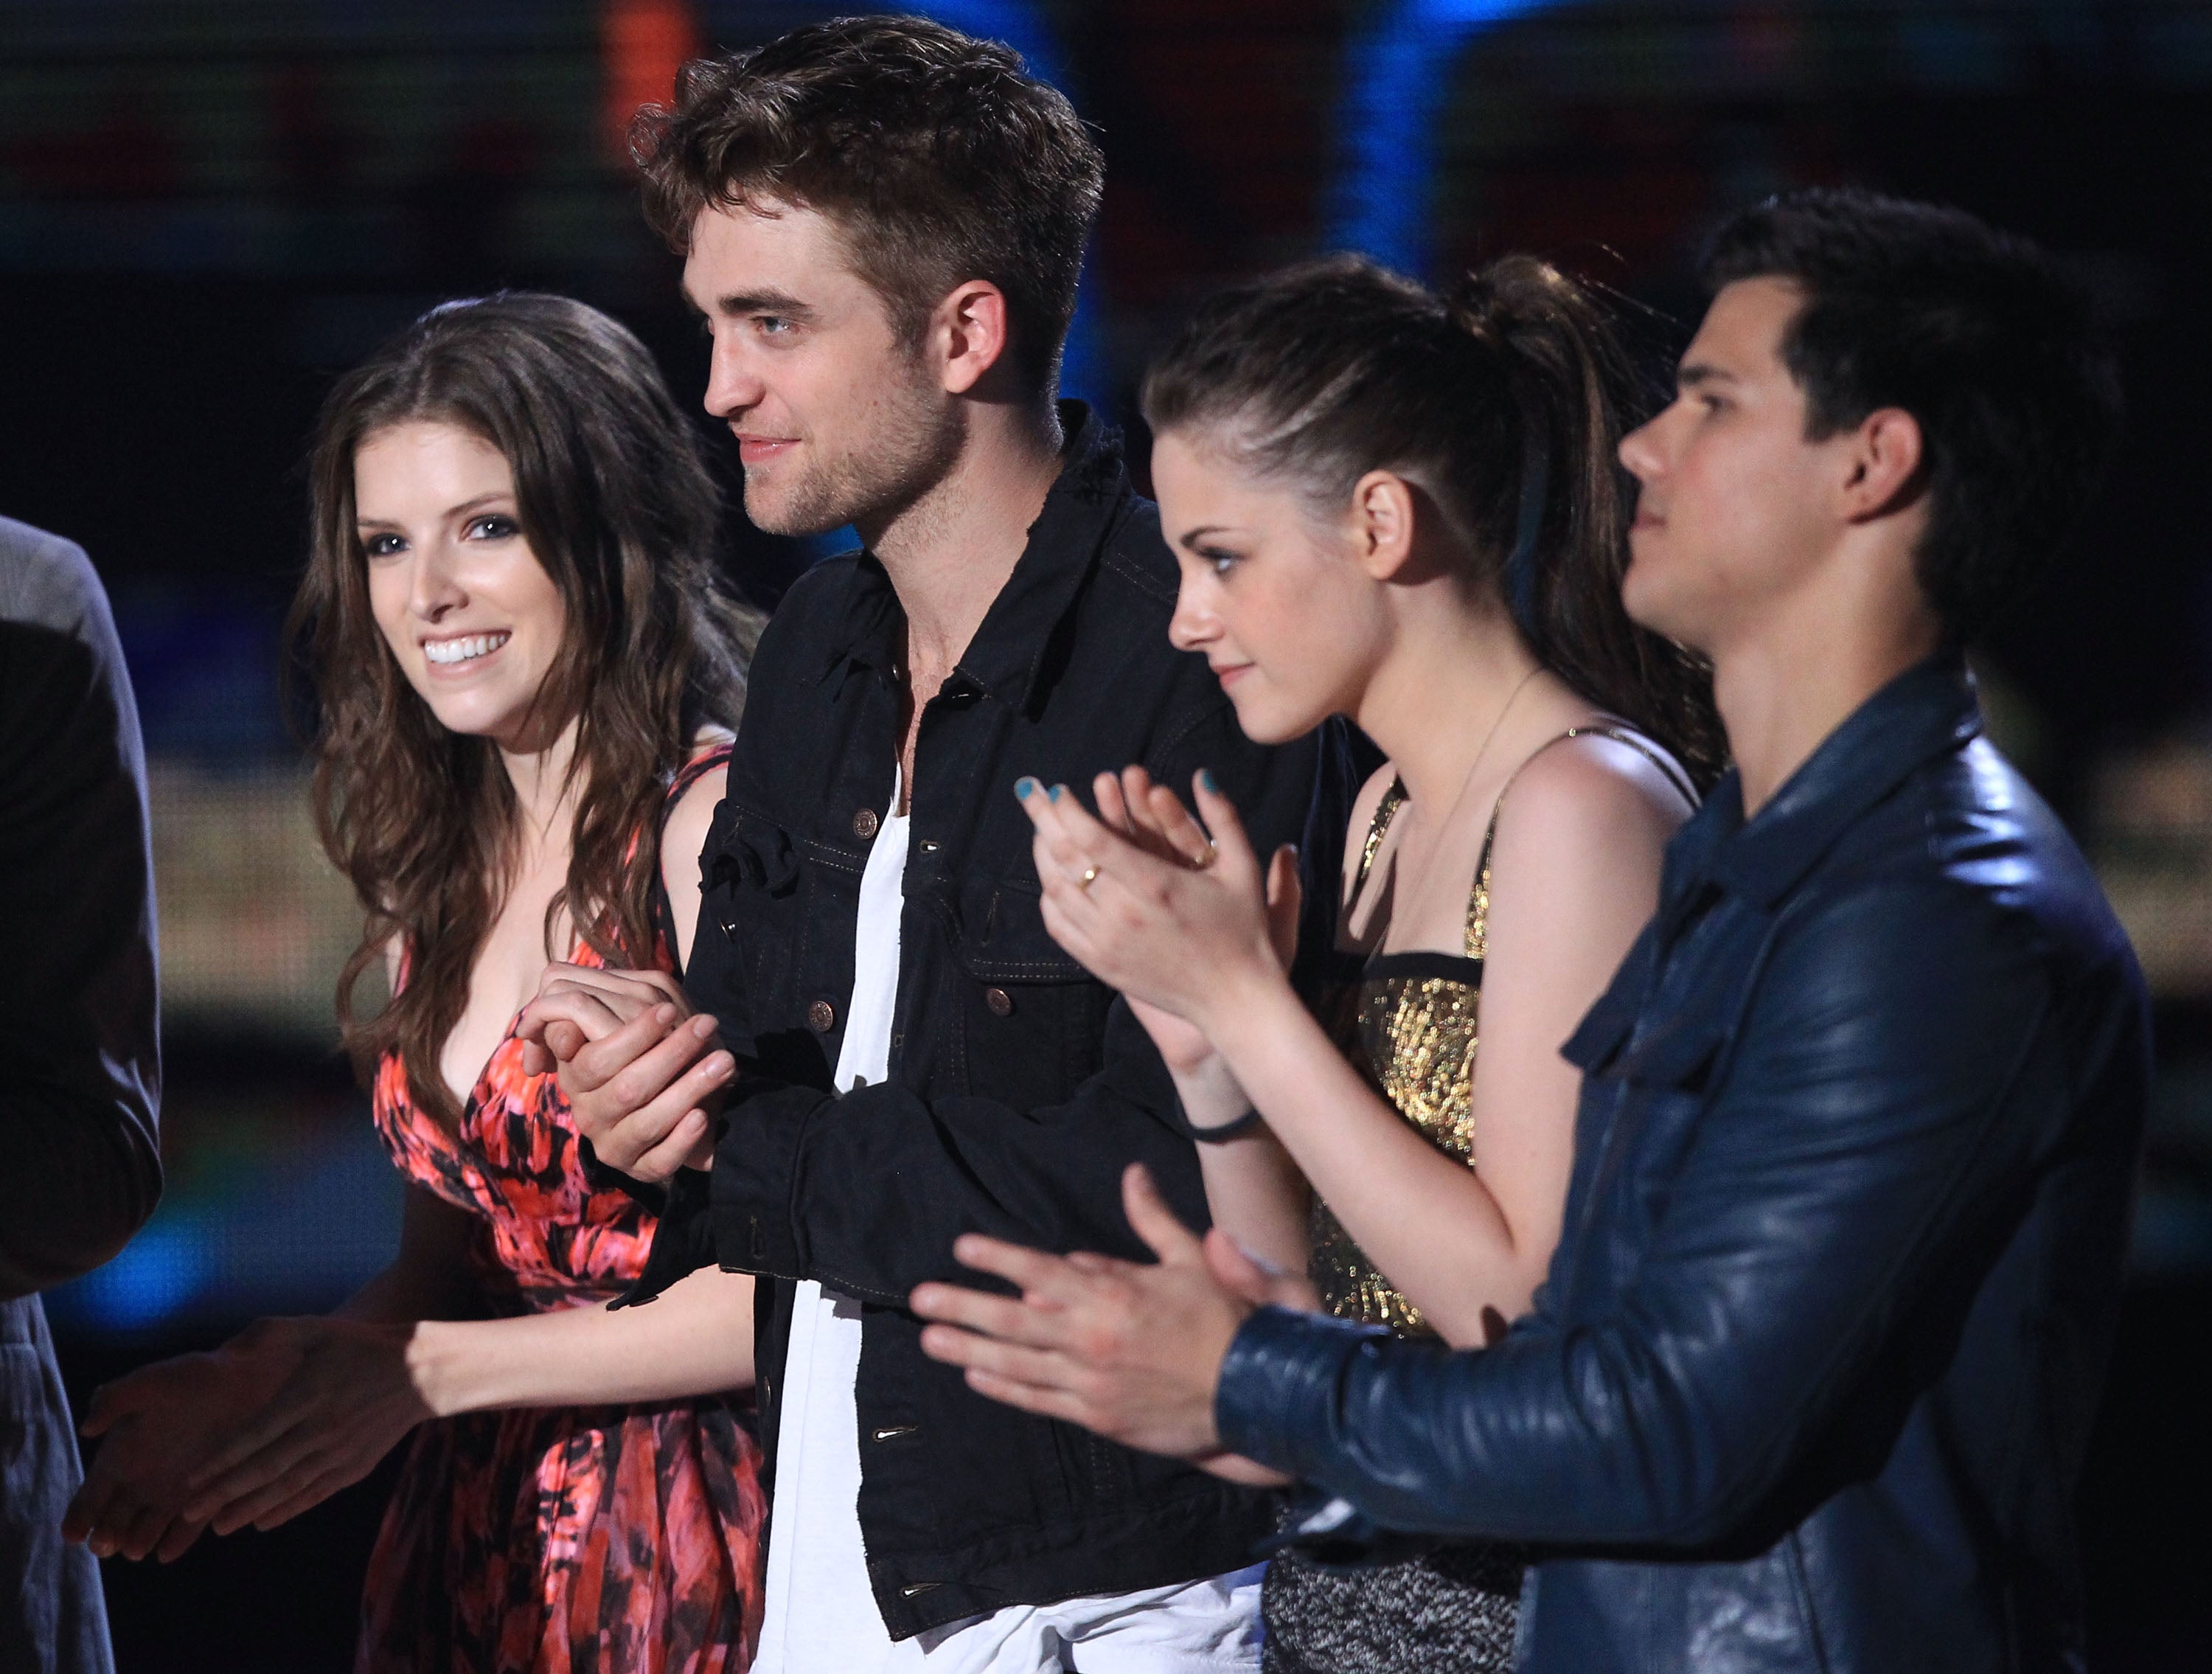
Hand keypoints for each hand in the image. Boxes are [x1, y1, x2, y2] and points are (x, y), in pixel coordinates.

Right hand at [65, 1348, 282, 1561]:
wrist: (249, 1378)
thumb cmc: (196, 1375)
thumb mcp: (152, 1381)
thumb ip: (116, 1399)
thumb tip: (87, 1428)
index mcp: (122, 1454)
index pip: (93, 1493)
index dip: (80, 1514)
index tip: (71, 1534)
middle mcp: (143, 1479)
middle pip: (115, 1518)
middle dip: (107, 1534)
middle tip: (103, 1546)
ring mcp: (174, 1491)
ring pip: (147, 1528)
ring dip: (140, 1540)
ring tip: (135, 1549)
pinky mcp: (208, 1496)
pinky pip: (189, 1525)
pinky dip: (179, 1539)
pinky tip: (167, 1552)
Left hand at [66, 1316, 425, 1557]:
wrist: (423, 1371)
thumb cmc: (362, 1347)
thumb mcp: (318, 1328)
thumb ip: (270, 1332)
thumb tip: (224, 1351)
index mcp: (307, 1395)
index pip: (254, 1435)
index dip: (220, 1461)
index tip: (190, 1481)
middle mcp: (322, 1428)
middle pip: (265, 1469)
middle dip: (224, 1494)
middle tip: (190, 1514)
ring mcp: (340, 1452)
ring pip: (288, 1487)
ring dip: (251, 1509)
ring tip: (219, 1527)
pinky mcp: (356, 1467)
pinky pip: (315, 1493)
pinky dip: (288, 1510)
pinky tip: (263, 1522)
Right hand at [516, 964, 730, 1180]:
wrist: (684, 1104)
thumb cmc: (655, 1055)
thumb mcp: (631, 1028)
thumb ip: (605, 1010)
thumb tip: (569, 1009)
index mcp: (578, 1077)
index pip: (595, 1059)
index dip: (633, 1035)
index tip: (669, 1009)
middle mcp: (590, 1114)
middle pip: (626, 1088)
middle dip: (671, 1053)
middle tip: (707, 1024)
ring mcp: (614, 1145)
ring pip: (647, 1122)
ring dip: (690, 1089)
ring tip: (725, 1062)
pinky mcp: (641, 1170)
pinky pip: (659, 1160)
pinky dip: (682, 1138)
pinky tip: (702, 1116)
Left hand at [911, 1163, 1291, 1470]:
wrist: (1253, 1392)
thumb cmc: (1224, 1320)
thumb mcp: (1192, 1259)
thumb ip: (1153, 1219)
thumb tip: (1133, 1174)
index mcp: (1113, 1294)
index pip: (1041, 1271)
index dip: (999, 1258)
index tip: (962, 1246)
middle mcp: (1092, 1337)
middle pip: (1013, 1320)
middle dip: (962, 1306)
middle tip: (919, 1298)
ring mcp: (1091, 1380)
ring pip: (1016, 1363)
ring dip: (968, 1349)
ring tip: (929, 1339)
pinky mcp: (1098, 1416)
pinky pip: (1040, 1400)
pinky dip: (1005, 1388)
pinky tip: (976, 1376)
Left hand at [1017, 770, 1300, 1039]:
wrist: (1234, 1000)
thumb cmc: (1244, 930)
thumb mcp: (1242, 868)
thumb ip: (1223, 817)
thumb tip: (1202, 774)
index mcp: (1155, 883)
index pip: (1092, 837)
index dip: (1068, 809)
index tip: (1061, 790)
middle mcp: (1123, 912)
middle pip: (1065, 857)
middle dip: (1044, 819)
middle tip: (1031, 794)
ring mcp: (1107, 941)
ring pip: (1055, 889)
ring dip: (1042, 854)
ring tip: (1040, 830)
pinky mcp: (1100, 964)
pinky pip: (1059, 925)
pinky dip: (1049, 896)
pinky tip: (1053, 878)